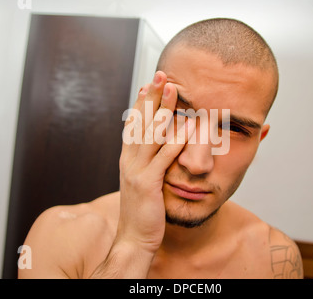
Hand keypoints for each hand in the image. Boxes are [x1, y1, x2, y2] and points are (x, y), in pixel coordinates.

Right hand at [116, 71, 193, 252]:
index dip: (140, 103)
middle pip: (140, 122)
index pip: (133, 124)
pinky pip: (162, 159)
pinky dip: (173, 142)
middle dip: (151, 97)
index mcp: (128, 158)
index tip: (148, 84)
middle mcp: (129, 160)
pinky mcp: (147, 184)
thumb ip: (149, 162)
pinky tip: (184, 127)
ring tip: (172, 89)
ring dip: (162, 110)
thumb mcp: (142, 181)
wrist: (134, 238)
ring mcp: (136, 171)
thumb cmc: (143, 210)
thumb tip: (160, 147)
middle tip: (161, 75)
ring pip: (150, 134)